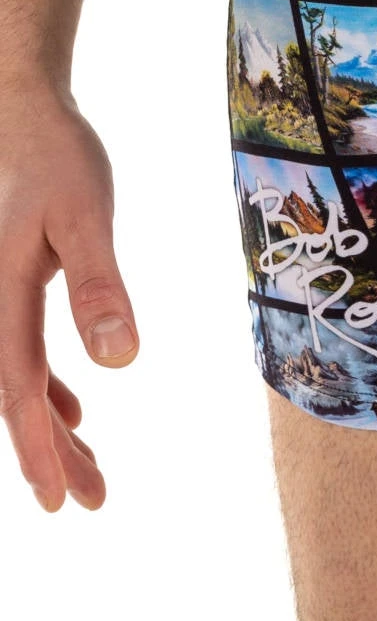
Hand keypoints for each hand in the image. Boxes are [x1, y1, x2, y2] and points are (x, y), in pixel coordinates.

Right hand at [0, 82, 138, 510]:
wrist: (27, 118)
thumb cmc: (59, 162)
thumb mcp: (85, 221)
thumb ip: (99, 287)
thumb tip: (120, 362)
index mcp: (0, 298)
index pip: (17, 390)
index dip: (37, 448)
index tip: (61, 500)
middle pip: (17, 397)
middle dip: (51, 453)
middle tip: (91, 502)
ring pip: (22, 381)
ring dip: (54, 428)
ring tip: (90, 475)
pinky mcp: (16, 285)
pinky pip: (24, 355)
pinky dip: (49, 389)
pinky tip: (78, 409)